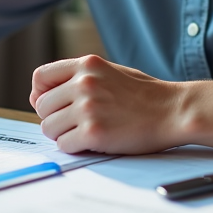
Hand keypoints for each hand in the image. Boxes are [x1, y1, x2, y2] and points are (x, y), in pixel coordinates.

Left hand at [29, 55, 181, 154]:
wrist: (174, 111)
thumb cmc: (145, 95)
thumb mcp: (111, 72)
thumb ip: (78, 79)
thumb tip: (39, 97)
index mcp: (87, 64)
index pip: (40, 77)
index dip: (41, 94)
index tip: (54, 106)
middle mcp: (84, 83)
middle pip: (42, 106)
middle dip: (55, 118)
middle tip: (77, 123)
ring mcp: (88, 108)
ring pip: (49, 128)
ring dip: (64, 134)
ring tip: (88, 132)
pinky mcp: (94, 133)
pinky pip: (64, 145)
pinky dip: (75, 147)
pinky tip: (95, 142)